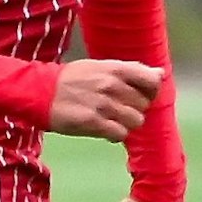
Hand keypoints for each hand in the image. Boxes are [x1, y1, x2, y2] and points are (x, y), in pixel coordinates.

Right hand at [47, 59, 161, 140]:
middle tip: (118, 109)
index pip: (152, 81)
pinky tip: (105, 129)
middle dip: (134, 109)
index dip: (151, 91)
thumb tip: (160, 74)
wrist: (40, 91)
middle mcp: (111, 85)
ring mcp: (102, 104)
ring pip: (135, 121)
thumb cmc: (72, 79)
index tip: (140, 95)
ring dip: (126, 123)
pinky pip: (120, 134)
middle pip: (144, 104)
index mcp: (114, 69)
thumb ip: (131, 70)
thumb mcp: (99, 66)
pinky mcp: (93, 123)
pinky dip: (115, 135)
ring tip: (112, 120)